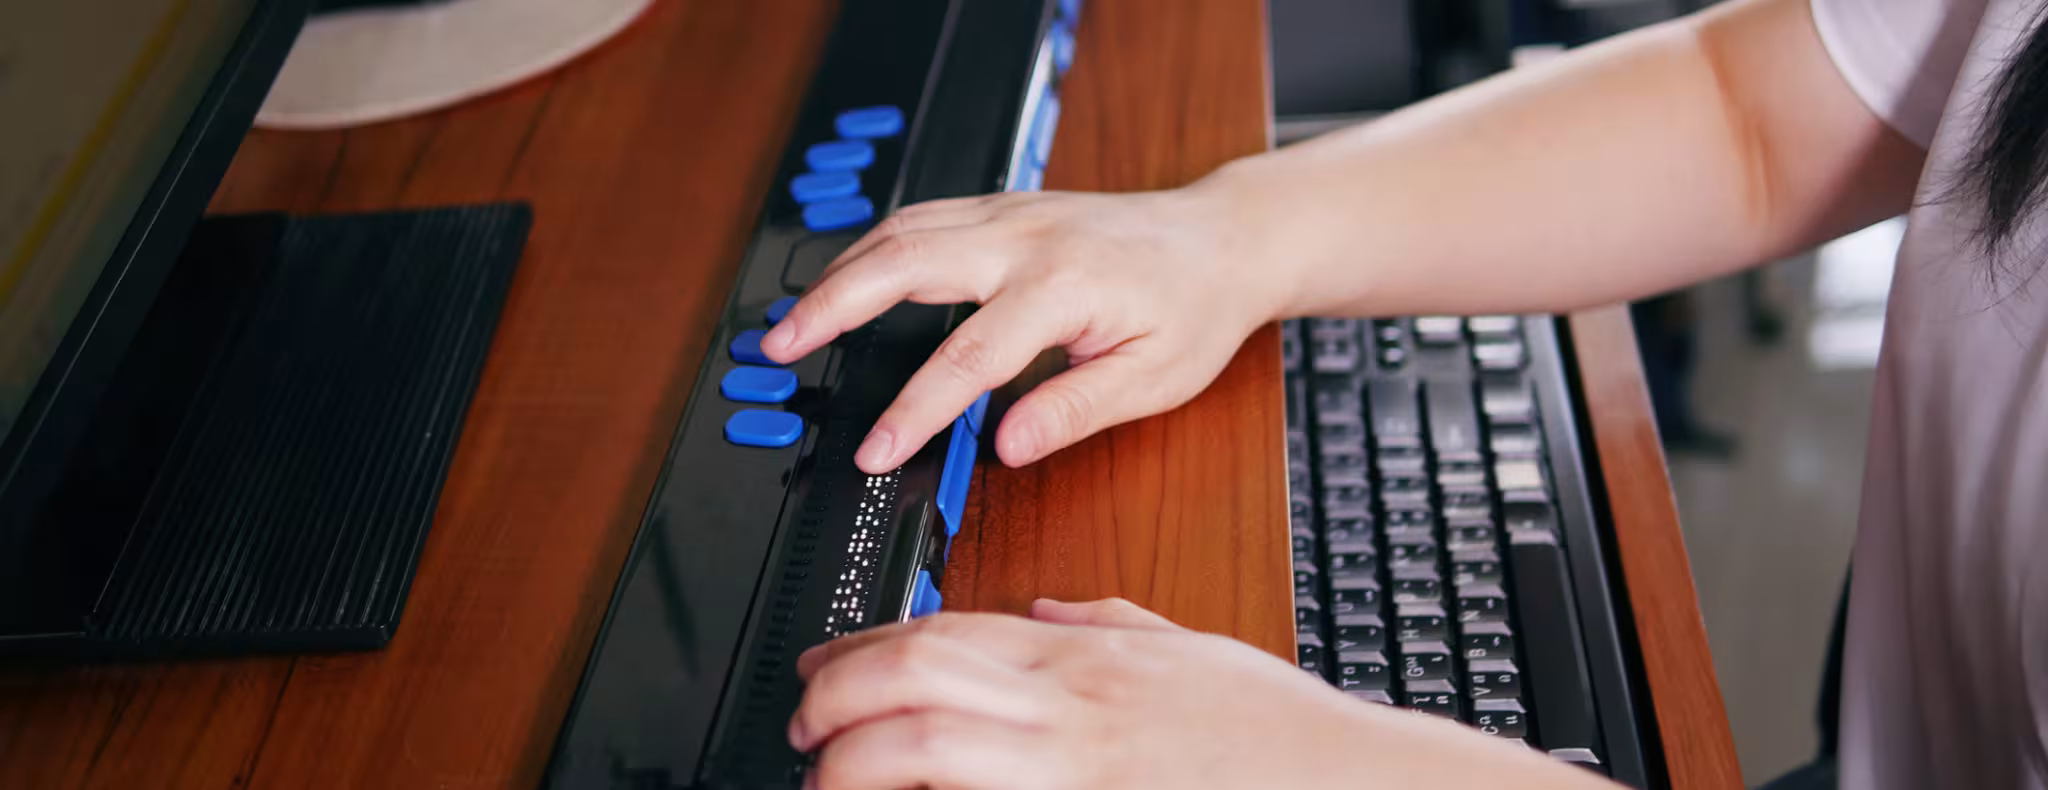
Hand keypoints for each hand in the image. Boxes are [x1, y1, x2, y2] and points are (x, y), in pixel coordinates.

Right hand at [758, 186, 1290, 472]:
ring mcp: (1010, 213)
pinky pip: (921, 218)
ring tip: (793, 320)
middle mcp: (1026, 238)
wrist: (1221, 239)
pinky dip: (871, 247)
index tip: (874, 449)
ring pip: (902, 230)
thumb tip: (1007, 447)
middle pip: (905, 263)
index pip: (967, 356)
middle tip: (780, 349)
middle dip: (833, 307)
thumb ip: (1074, 410)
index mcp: (1064, 286)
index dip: (913, 410)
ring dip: (839, 272)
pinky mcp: (1003, 207)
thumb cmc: (1193, 309)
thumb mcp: (1153, 379)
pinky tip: (846, 278)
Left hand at [790, 598, 1613, 789]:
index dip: (865, 645)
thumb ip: (1104, 624)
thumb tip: (1044, 609)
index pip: (945, 630)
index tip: (824, 668)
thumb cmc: (1269, 731)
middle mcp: (1068, 704)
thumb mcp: (1182, 650)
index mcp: (1084, 656)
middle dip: (838, 693)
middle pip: (917, 673)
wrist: (1341, 780)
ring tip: (827, 778)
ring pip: (928, 744)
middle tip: (805, 724)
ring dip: (857, 761)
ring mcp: (1073, 767)